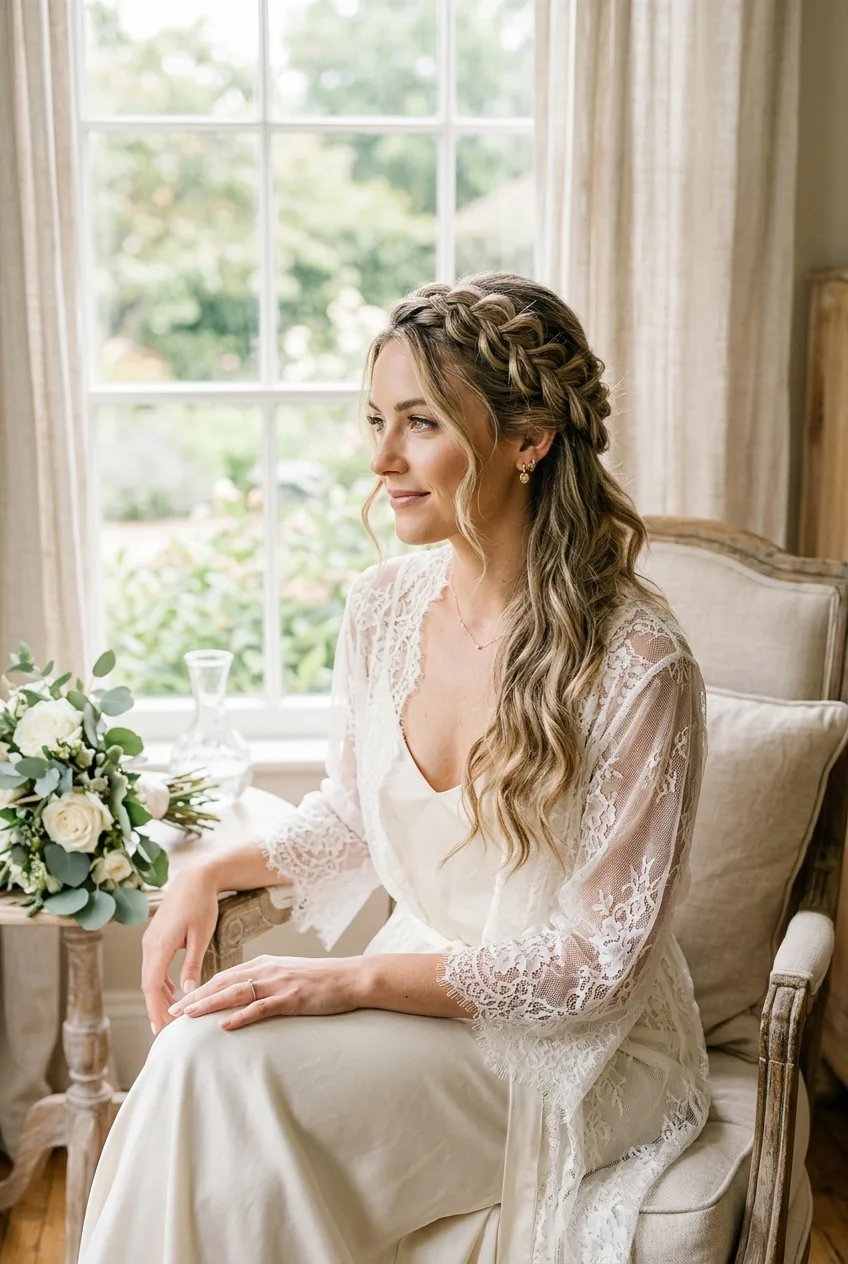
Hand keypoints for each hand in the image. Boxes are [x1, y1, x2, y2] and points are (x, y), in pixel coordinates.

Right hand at [142, 863, 220, 1034]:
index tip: (160, 1029)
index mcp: (159, 947)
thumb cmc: (201, 904)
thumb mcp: (201, 936)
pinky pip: (154, 964)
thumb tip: (186, 991)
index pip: (152, 987)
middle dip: (155, 1007)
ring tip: (170, 1014)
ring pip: (150, 975)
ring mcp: (150, 940)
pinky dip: (160, 980)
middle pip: (147, 984)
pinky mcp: (156, 936)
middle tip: (166, 1029)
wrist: (196, 877)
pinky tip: (172, 989)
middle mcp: (149, 945)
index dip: (155, 1009)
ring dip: (158, 995)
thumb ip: (192, 964)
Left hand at [166, 953, 364, 1030]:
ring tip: (188, 1017)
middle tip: (172, 1011)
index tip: (180, 1002)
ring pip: (235, 993)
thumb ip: (266, 982)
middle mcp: (266, 970)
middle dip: (195, 997)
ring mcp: (278, 983)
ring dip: (209, 1004)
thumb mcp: (288, 975)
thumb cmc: (321, 980)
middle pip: (222, 983)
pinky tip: (225, 1025)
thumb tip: (244, 998)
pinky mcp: (291, 998)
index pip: (224, 976)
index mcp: (264, 964)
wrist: (350, 978)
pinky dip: (241, 1016)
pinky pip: (261, 1007)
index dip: (200, 989)